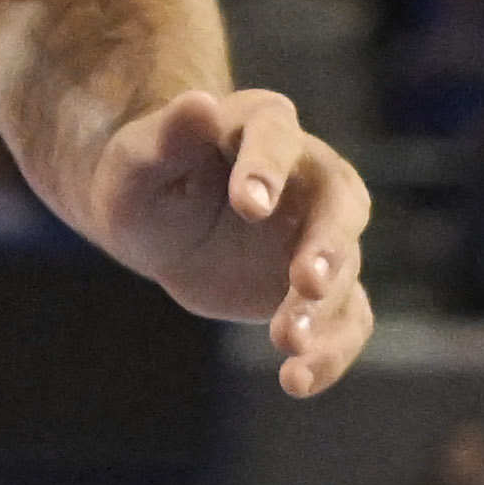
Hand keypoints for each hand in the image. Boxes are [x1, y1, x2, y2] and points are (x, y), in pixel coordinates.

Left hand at [83, 86, 374, 400]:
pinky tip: (299, 382)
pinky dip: (331, 351)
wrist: (158, 223)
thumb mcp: (139, 160)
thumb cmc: (145, 180)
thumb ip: (167, 136)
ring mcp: (321, 232)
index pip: (275, 139)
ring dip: (323, 308)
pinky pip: (344, 318)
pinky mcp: (318, 284)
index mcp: (262, 128)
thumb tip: (199, 102)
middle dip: (327, 244)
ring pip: (344, 269)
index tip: (246, 205)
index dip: (266, 168)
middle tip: (306, 280)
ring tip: (287, 343)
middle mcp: (309, 175)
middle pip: (339, 205)